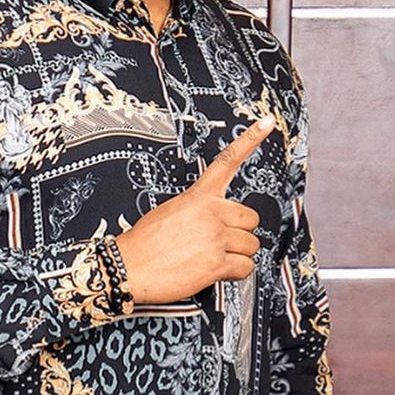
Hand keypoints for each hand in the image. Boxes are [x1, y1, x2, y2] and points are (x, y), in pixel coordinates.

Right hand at [114, 115, 276, 304]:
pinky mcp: (217, 263)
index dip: (251, 139)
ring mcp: (215, 238)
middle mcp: (211, 213)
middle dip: (240, 232)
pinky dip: (235, 272)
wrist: (128, 268)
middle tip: (219, 240)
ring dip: (237, 254)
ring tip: (212, 257)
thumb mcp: (169, 211)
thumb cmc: (144, 243)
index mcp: (198, 197)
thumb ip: (198, 210)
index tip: (266, 122)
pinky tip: (216, 271)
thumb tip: (214, 220)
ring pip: (252, 245)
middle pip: (251, 218)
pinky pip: (246, 267)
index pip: (228, 161)